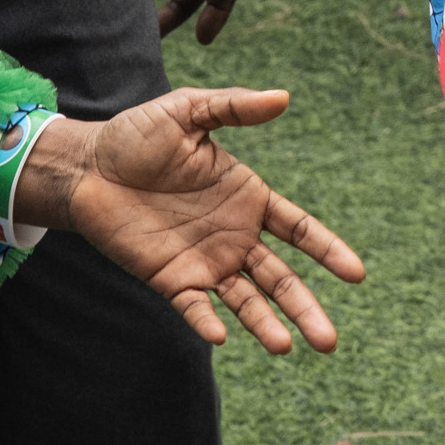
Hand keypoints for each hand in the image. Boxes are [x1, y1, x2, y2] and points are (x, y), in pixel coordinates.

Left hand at [20, 89, 366, 352]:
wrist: (86, 167)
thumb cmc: (138, 135)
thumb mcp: (188, 110)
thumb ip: (233, 106)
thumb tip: (282, 97)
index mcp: (247, 197)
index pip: (299, 230)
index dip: (328, 251)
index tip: (357, 274)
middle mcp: (234, 236)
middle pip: (280, 277)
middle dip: (306, 307)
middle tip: (330, 341)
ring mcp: (204, 261)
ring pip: (246, 301)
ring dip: (266, 325)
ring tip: (287, 348)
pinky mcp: (170, 278)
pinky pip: (195, 306)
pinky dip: (208, 321)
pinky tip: (221, 335)